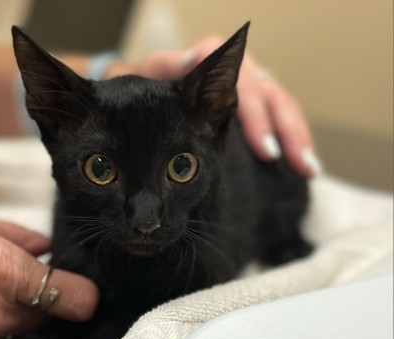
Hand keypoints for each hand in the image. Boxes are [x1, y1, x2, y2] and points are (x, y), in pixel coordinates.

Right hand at [0, 205, 97, 338]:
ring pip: (10, 337)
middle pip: (44, 321)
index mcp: (2, 272)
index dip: (81, 297)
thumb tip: (44, 246)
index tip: (82, 295)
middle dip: (39, 306)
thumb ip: (14, 235)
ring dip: (3, 322)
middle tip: (16, 287)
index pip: (71, 299)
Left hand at [128, 36, 321, 176]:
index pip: (239, 79)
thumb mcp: (143, 77)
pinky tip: (305, 165)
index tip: (262, 147)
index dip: (251, 110)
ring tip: (308, 169)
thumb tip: (191, 60)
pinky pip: (282, 117)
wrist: (145, 99)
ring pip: (280, 103)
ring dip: (296, 135)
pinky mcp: (255, 108)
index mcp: (207, 56)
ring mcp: (247, 88)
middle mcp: (233, 70)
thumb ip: (162, 68)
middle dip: (278, 126)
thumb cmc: (143, 91)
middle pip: (266, 90)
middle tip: (283, 160)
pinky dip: (294, 138)